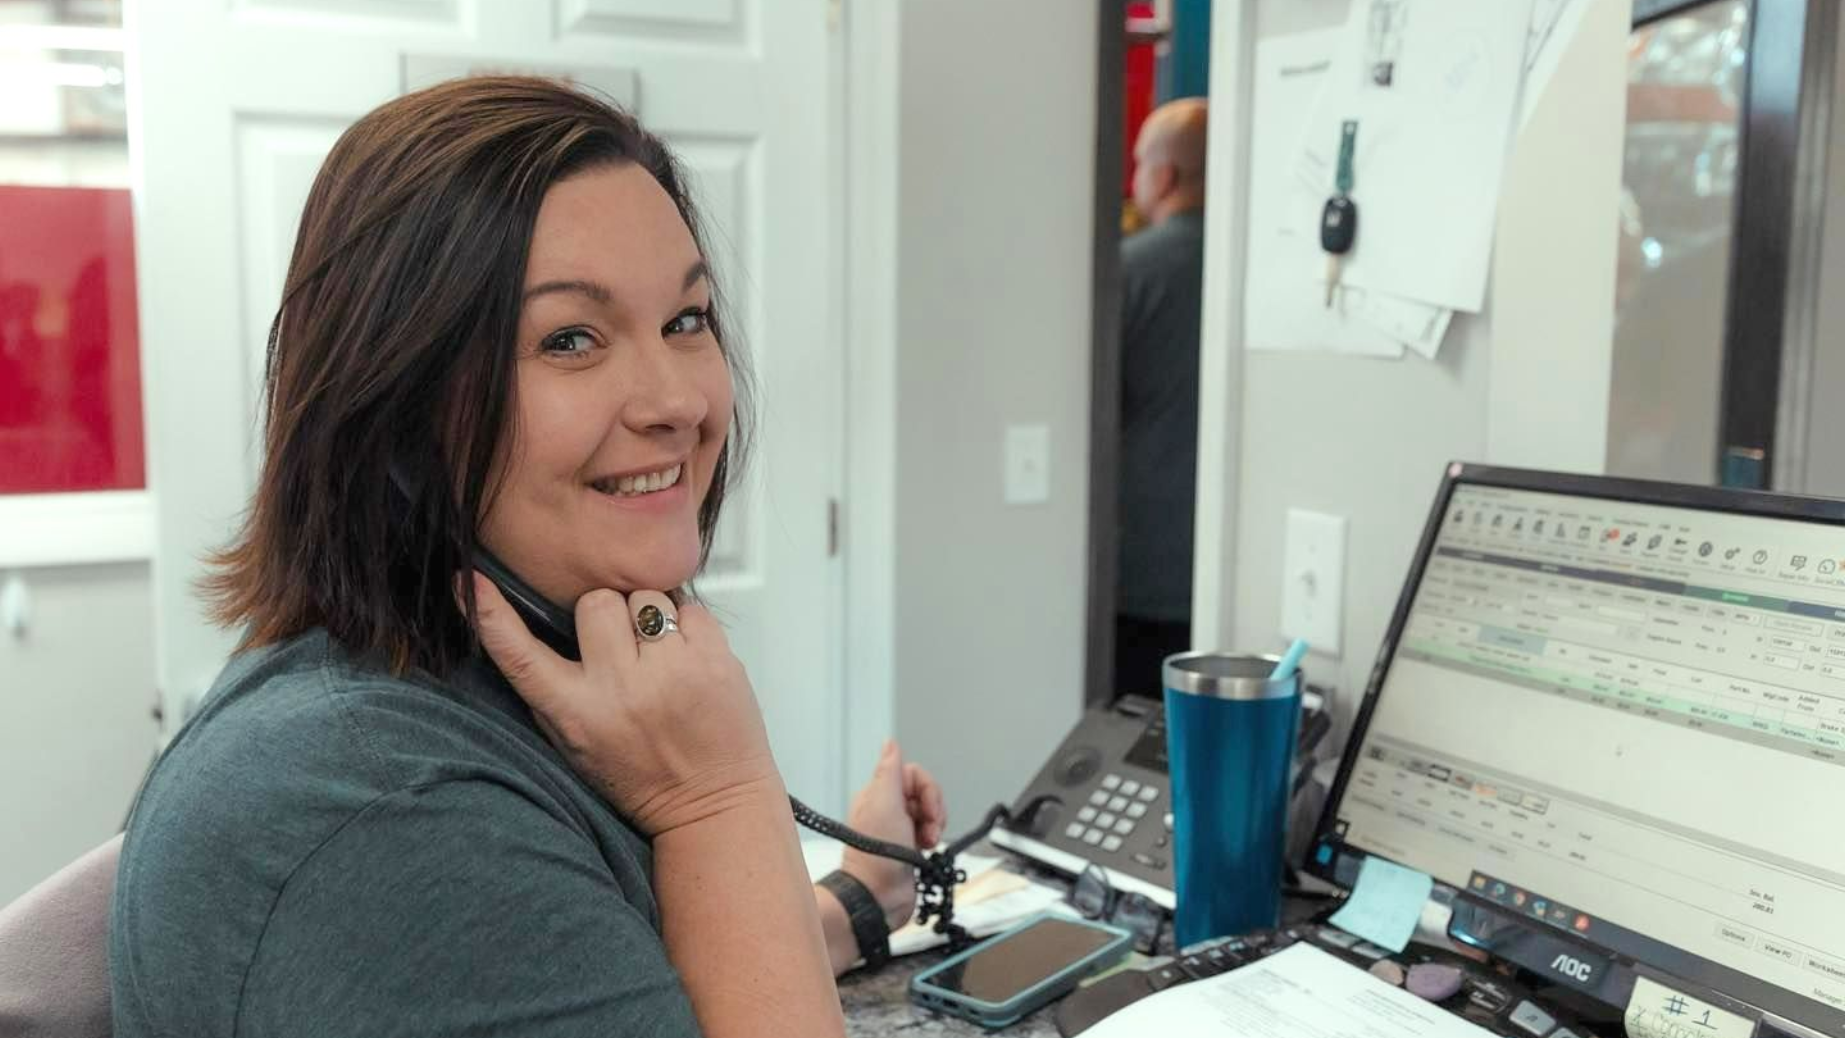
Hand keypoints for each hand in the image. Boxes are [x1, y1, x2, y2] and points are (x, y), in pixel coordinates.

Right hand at [470, 575, 780, 835]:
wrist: (715, 803)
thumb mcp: (576, 744)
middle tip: (621, 648)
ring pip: (645, 598)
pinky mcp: (715, 660)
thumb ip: (550, 689)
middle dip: (605, 616)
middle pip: (595, 603)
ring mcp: (673, 672)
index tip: (471, 582)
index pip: (521, 655)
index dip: (491, 615)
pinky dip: (687, 626)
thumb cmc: (642, 774)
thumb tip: (515, 623)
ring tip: (659, 658)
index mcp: (578, 715)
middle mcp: (622, 690)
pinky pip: (690, 608)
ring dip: (649, 619)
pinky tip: (688, 660)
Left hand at [838, 741, 947, 929]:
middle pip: (925, 793)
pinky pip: (930, 833)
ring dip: (935, 825)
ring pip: (930, 813)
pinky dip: (934, 839)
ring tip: (927, 841)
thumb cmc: (876, 854)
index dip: (926, 789)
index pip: (914, 775)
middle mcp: (888, 810)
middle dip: (934, 809)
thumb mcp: (883, 803)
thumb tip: (890, 742)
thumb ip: (889, 771)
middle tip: (928, 827)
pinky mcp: (909, 848)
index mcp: (879, 795)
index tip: (925, 808)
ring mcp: (900, 830)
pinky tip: (927, 849)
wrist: (878, 896)